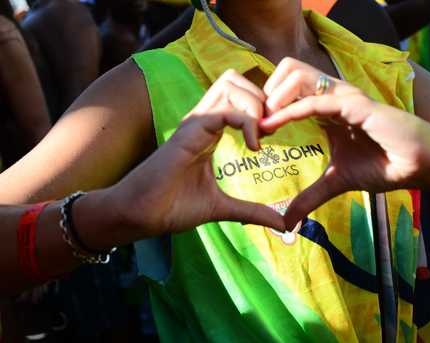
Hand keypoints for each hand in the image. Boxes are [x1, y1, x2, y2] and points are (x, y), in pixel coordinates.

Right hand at [113, 69, 284, 234]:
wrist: (141, 216)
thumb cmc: (172, 207)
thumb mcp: (221, 207)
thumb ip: (251, 211)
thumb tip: (281, 224)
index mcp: (209, 131)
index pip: (238, 97)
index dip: (262, 108)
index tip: (274, 136)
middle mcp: (202, 121)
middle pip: (236, 80)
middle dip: (263, 98)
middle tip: (271, 130)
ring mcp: (195, 123)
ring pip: (232, 85)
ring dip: (256, 104)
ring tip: (263, 135)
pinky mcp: (190, 132)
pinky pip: (225, 111)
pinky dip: (247, 122)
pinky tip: (254, 147)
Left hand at [261, 58, 429, 228]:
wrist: (421, 165)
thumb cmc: (384, 165)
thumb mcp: (337, 182)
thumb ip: (310, 197)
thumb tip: (287, 221)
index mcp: (325, 108)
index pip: (286, 91)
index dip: (265, 106)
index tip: (249, 131)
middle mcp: (331, 96)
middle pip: (286, 71)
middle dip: (263, 92)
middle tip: (252, 123)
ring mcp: (343, 97)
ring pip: (296, 75)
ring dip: (272, 96)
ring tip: (260, 124)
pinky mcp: (356, 104)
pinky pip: (316, 100)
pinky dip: (290, 111)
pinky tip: (273, 125)